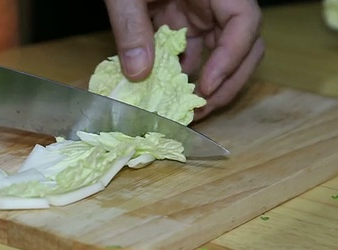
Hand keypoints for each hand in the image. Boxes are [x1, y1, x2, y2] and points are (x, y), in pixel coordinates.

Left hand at [104, 0, 263, 118]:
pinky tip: (167, 95)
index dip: (231, 57)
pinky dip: (185, 75)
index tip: (205, 86)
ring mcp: (202, 13)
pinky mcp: (184, 22)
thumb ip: (131, 27)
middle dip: (228, 82)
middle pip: (244, 45)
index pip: (245, 20)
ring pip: (221, 54)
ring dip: (208, 85)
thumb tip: (138, 75)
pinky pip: (194, 53)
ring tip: (186, 112)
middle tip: (202, 112)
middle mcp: (217, 1)